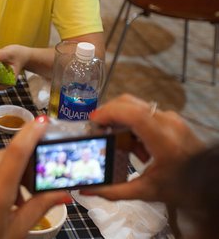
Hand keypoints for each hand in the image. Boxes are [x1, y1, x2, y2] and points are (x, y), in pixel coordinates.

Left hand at [0, 116, 69, 238]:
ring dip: (2, 176)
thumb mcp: (17, 229)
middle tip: (27, 189)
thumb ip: (40, 206)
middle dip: (19, 167)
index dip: (30, 133)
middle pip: (6, 158)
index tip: (41, 121)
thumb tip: (64, 193)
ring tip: (4, 203)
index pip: (16, 152)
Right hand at [84, 94, 204, 202]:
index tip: (94, 120)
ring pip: (136, 106)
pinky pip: (146, 112)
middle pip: (130, 103)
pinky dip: (133, 123)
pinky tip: (137, 145)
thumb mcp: (147, 191)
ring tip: (123, 144)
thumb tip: (89, 189)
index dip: (110, 113)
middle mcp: (169, 124)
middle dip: (109, 112)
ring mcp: (172, 119)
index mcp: (164, 141)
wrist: (209, 183)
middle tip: (98, 127)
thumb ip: (114, 191)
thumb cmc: (183, 187)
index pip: (133, 114)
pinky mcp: (173, 119)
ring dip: (121, 120)